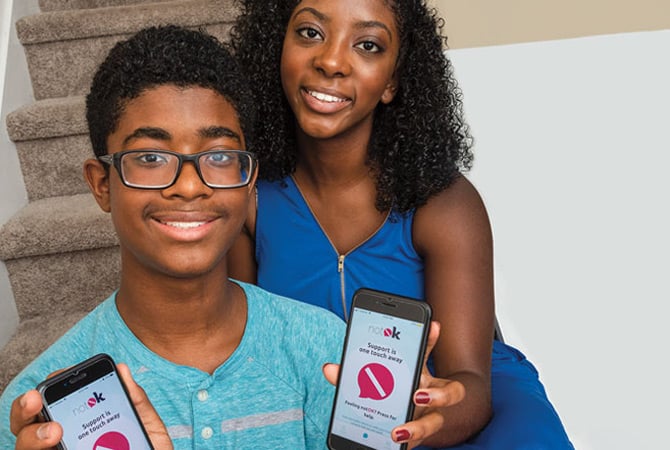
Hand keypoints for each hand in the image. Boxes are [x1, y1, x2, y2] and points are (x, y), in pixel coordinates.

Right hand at [10, 364, 172, 449]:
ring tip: (54, 432)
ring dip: (31, 436)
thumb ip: (134, 399)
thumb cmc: (145, 447)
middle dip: (24, 408)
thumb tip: (122, 370)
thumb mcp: (145, 424)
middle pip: (27, 423)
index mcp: (79, 420)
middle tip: (35, 400)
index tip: (57, 378)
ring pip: (25, 447)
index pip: (54, 400)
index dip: (50, 387)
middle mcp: (61, 440)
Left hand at [322, 321, 465, 449]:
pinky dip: (406, 442)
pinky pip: (418, 441)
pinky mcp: (419, 435)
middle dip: (438, 394)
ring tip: (398, 432)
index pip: (427, 351)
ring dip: (419, 427)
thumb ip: (351, 374)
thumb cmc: (388, 392)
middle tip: (417, 395)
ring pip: (436, 422)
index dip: (432, 338)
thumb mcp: (372, 379)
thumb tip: (328, 368)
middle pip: (451, 392)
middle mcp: (430, 393)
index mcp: (419, 373)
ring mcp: (428, 416)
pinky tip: (392, 442)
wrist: (399, 421)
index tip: (433, 325)